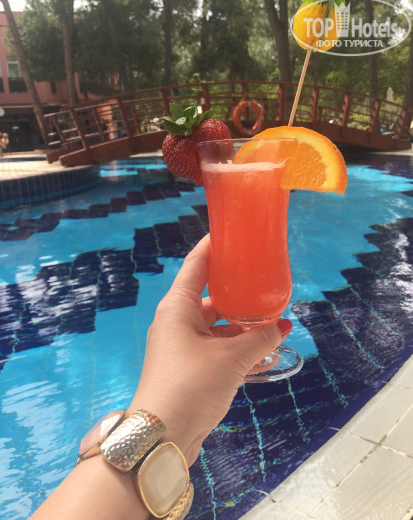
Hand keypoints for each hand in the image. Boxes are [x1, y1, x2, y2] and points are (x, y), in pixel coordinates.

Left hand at [130, 234, 291, 464]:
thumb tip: (282, 326)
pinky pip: (218, 348)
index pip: (196, 264)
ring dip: (243, 328)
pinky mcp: (191, 367)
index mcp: (178, 307)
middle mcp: (178, 321)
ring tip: (272, 324)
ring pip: (218, 326)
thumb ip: (260, 339)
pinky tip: (264, 354)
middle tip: (265, 284)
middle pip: (212, 296)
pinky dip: (238, 349)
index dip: (213, 246)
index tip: (233, 232)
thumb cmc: (191, 385)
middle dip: (239, 294)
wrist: (163, 435)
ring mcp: (183, 345)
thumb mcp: (231, 358)